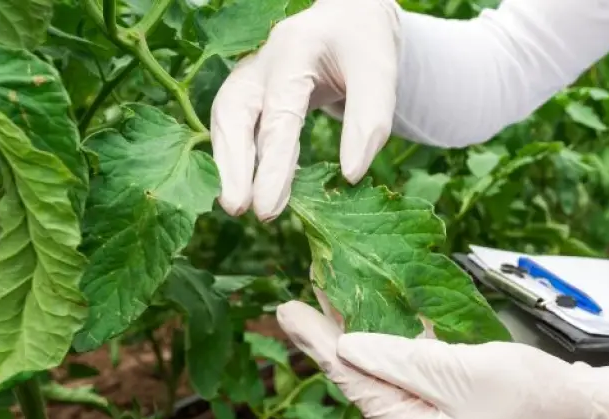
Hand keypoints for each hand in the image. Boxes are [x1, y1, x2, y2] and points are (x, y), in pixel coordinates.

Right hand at [210, 0, 399, 220]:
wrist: (351, 16)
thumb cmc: (366, 43)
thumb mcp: (380, 73)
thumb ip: (369, 121)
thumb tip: (350, 176)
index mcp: (294, 50)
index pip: (279, 114)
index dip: (272, 165)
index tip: (268, 208)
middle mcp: (263, 61)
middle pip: (234, 113)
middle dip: (232, 165)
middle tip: (239, 209)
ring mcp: (253, 74)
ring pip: (228, 119)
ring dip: (229, 163)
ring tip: (237, 206)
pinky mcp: (254, 91)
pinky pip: (239, 125)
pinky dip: (241, 155)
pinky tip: (252, 186)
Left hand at [276, 300, 608, 418]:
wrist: (574, 404)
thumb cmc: (525, 391)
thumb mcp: (459, 372)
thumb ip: (400, 359)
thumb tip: (344, 345)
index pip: (355, 385)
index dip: (319, 346)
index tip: (287, 311)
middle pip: (361, 379)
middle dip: (327, 340)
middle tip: (292, 302)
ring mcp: (428, 416)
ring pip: (379, 370)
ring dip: (351, 335)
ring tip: (320, 300)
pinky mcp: (442, 397)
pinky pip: (403, 367)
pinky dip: (384, 340)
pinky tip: (366, 314)